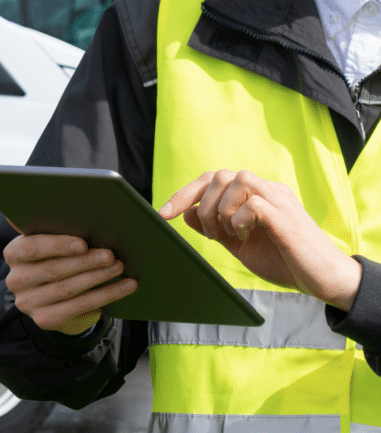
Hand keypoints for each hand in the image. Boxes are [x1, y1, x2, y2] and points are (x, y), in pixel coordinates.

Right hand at [3, 226, 136, 335]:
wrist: (51, 295)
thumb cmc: (57, 257)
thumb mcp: (51, 242)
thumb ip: (56, 229)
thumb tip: (83, 215)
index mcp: (14, 254)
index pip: (32, 248)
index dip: (58, 245)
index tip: (84, 243)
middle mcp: (16, 280)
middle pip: (53, 270)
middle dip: (85, 262)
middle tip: (110, 255)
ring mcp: (28, 302)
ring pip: (68, 290)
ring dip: (98, 278)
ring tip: (119, 268)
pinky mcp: (45, 319)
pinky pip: (79, 308)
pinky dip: (106, 296)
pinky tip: (124, 287)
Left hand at [158, 170, 360, 311]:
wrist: (320, 279)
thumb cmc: (283, 260)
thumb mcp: (238, 244)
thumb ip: (214, 227)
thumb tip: (187, 212)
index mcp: (254, 195)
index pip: (213, 179)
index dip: (185, 193)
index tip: (163, 214)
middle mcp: (267, 190)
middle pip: (220, 175)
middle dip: (201, 204)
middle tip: (210, 234)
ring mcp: (278, 199)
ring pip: (236, 180)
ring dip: (220, 210)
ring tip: (228, 234)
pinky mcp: (286, 215)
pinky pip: (252, 203)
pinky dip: (239, 219)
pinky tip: (246, 236)